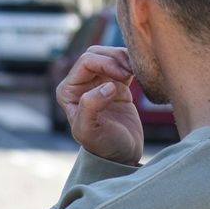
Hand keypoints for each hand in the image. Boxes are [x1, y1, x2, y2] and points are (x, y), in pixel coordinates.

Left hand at [56, 46, 142, 165]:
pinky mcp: (116, 84)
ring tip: (137, 74)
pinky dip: (133, 64)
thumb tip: (107, 86)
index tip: (124, 78)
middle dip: (116, 58)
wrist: (121, 154)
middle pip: (96, 53)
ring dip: (125, 59)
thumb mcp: (89, 130)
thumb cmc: (102, 145)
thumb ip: (90, 107)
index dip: (106, 64)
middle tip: (132, 73)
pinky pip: (123, 64)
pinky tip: (141, 74)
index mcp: (68, 91)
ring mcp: (98, 82)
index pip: (86, 62)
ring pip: (110, 55)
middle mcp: (80, 84)